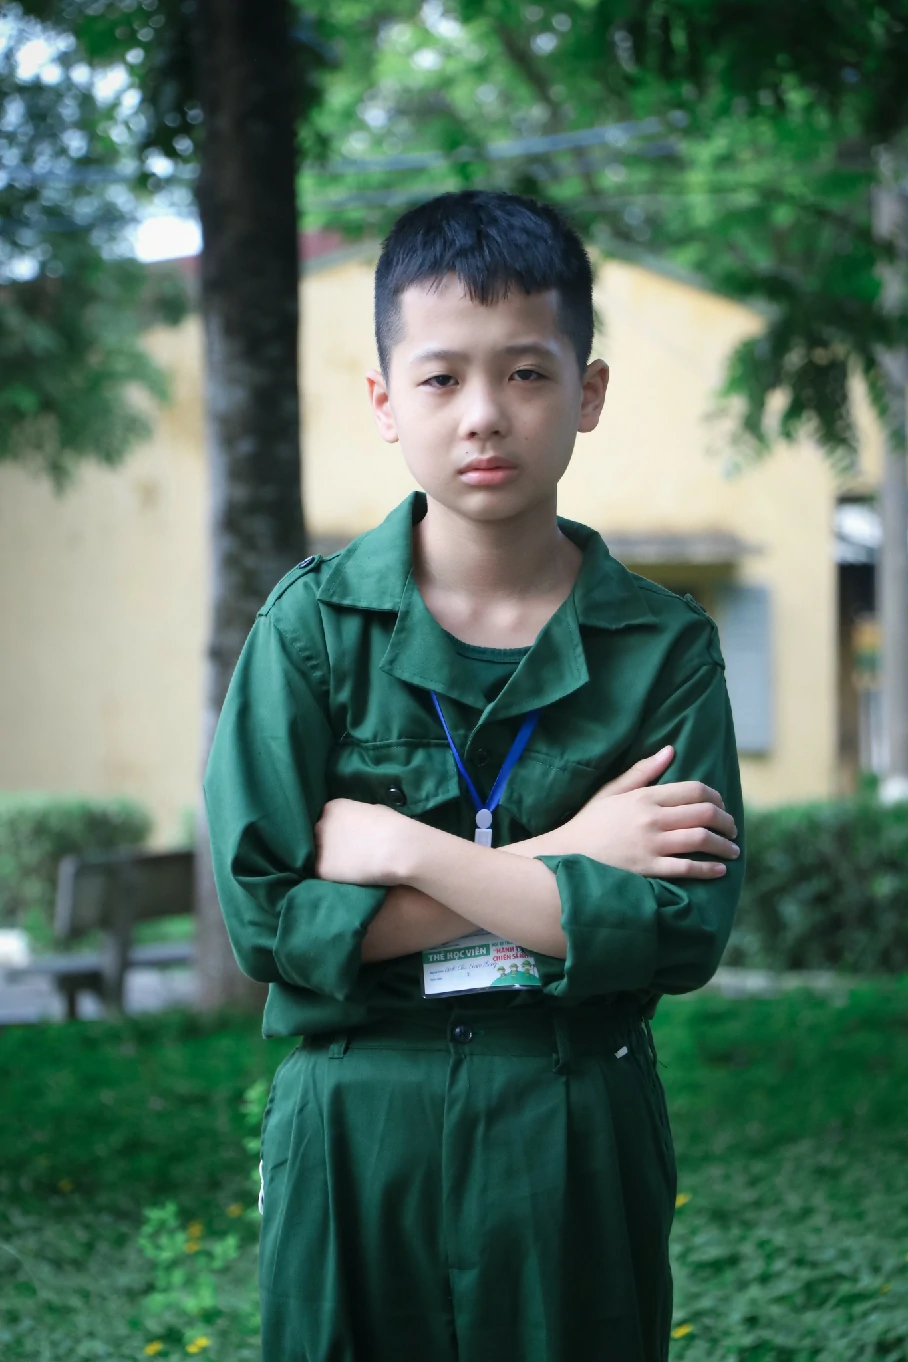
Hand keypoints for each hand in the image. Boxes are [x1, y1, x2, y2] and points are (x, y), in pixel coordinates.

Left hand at [312, 798, 409, 885]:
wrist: (399, 848)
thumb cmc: (393, 827)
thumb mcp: (372, 810)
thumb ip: (356, 817)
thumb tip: (354, 825)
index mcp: (332, 807)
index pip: (327, 820)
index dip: (339, 831)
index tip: (350, 839)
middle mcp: (321, 824)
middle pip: (320, 836)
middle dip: (332, 845)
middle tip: (350, 854)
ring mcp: (319, 847)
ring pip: (320, 856)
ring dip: (332, 861)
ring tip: (352, 867)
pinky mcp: (322, 869)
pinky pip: (325, 874)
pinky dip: (335, 877)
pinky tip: (351, 877)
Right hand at [507, 746, 738, 878]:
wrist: (565, 857)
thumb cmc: (590, 823)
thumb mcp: (612, 791)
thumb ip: (642, 771)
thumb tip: (669, 750)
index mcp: (644, 796)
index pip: (694, 790)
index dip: (716, 797)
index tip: (723, 806)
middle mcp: (651, 819)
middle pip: (704, 813)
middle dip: (726, 821)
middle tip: (732, 829)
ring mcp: (651, 845)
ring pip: (701, 840)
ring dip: (723, 845)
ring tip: (732, 850)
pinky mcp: (648, 869)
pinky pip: (686, 868)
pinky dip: (708, 869)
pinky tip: (719, 870)